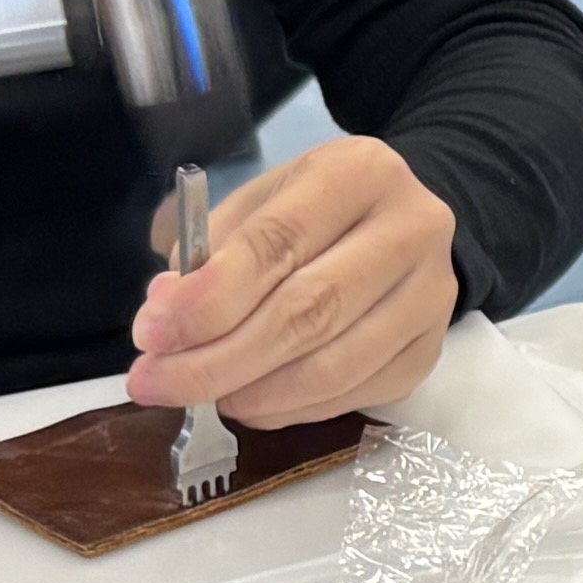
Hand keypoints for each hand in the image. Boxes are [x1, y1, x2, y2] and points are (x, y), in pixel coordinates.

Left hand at [127, 137, 461, 427]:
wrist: (402, 224)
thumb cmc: (315, 212)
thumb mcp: (262, 202)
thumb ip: (211, 253)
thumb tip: (167, 320)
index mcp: (359, 173)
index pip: (277, 244)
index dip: (208, 298)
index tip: (151, 333)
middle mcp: (411, 230)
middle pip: (308, 311)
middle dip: (218, 358)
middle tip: (156, 382)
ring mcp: (431, 296)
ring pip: (334, 365)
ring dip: (254, 392)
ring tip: (202, 396)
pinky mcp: (431, 350)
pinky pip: (355, 395)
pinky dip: (291, 409)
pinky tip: (250, 400)